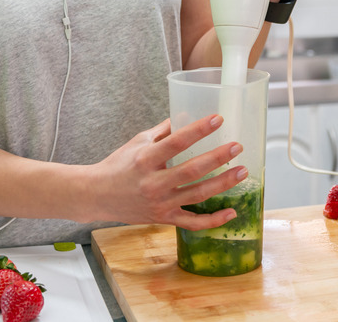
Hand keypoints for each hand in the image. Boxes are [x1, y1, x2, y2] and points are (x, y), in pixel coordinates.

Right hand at [88, 115, 246, 230]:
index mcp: (146, 159)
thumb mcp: (137, 142)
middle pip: (192, 170)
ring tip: (242, 171)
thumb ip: (164, 131)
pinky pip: (192, 223)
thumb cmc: (118, 165)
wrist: (95, 196)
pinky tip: (232, 212)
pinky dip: (213, 221)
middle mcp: (153, 183)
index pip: (177, 142)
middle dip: (218, 158)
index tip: (218, 119)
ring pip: (197, 195)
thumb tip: (187, 114)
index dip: (199, 130)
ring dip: (223, 184)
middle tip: (237, 147)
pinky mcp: (163, 218)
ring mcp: (159, 203)